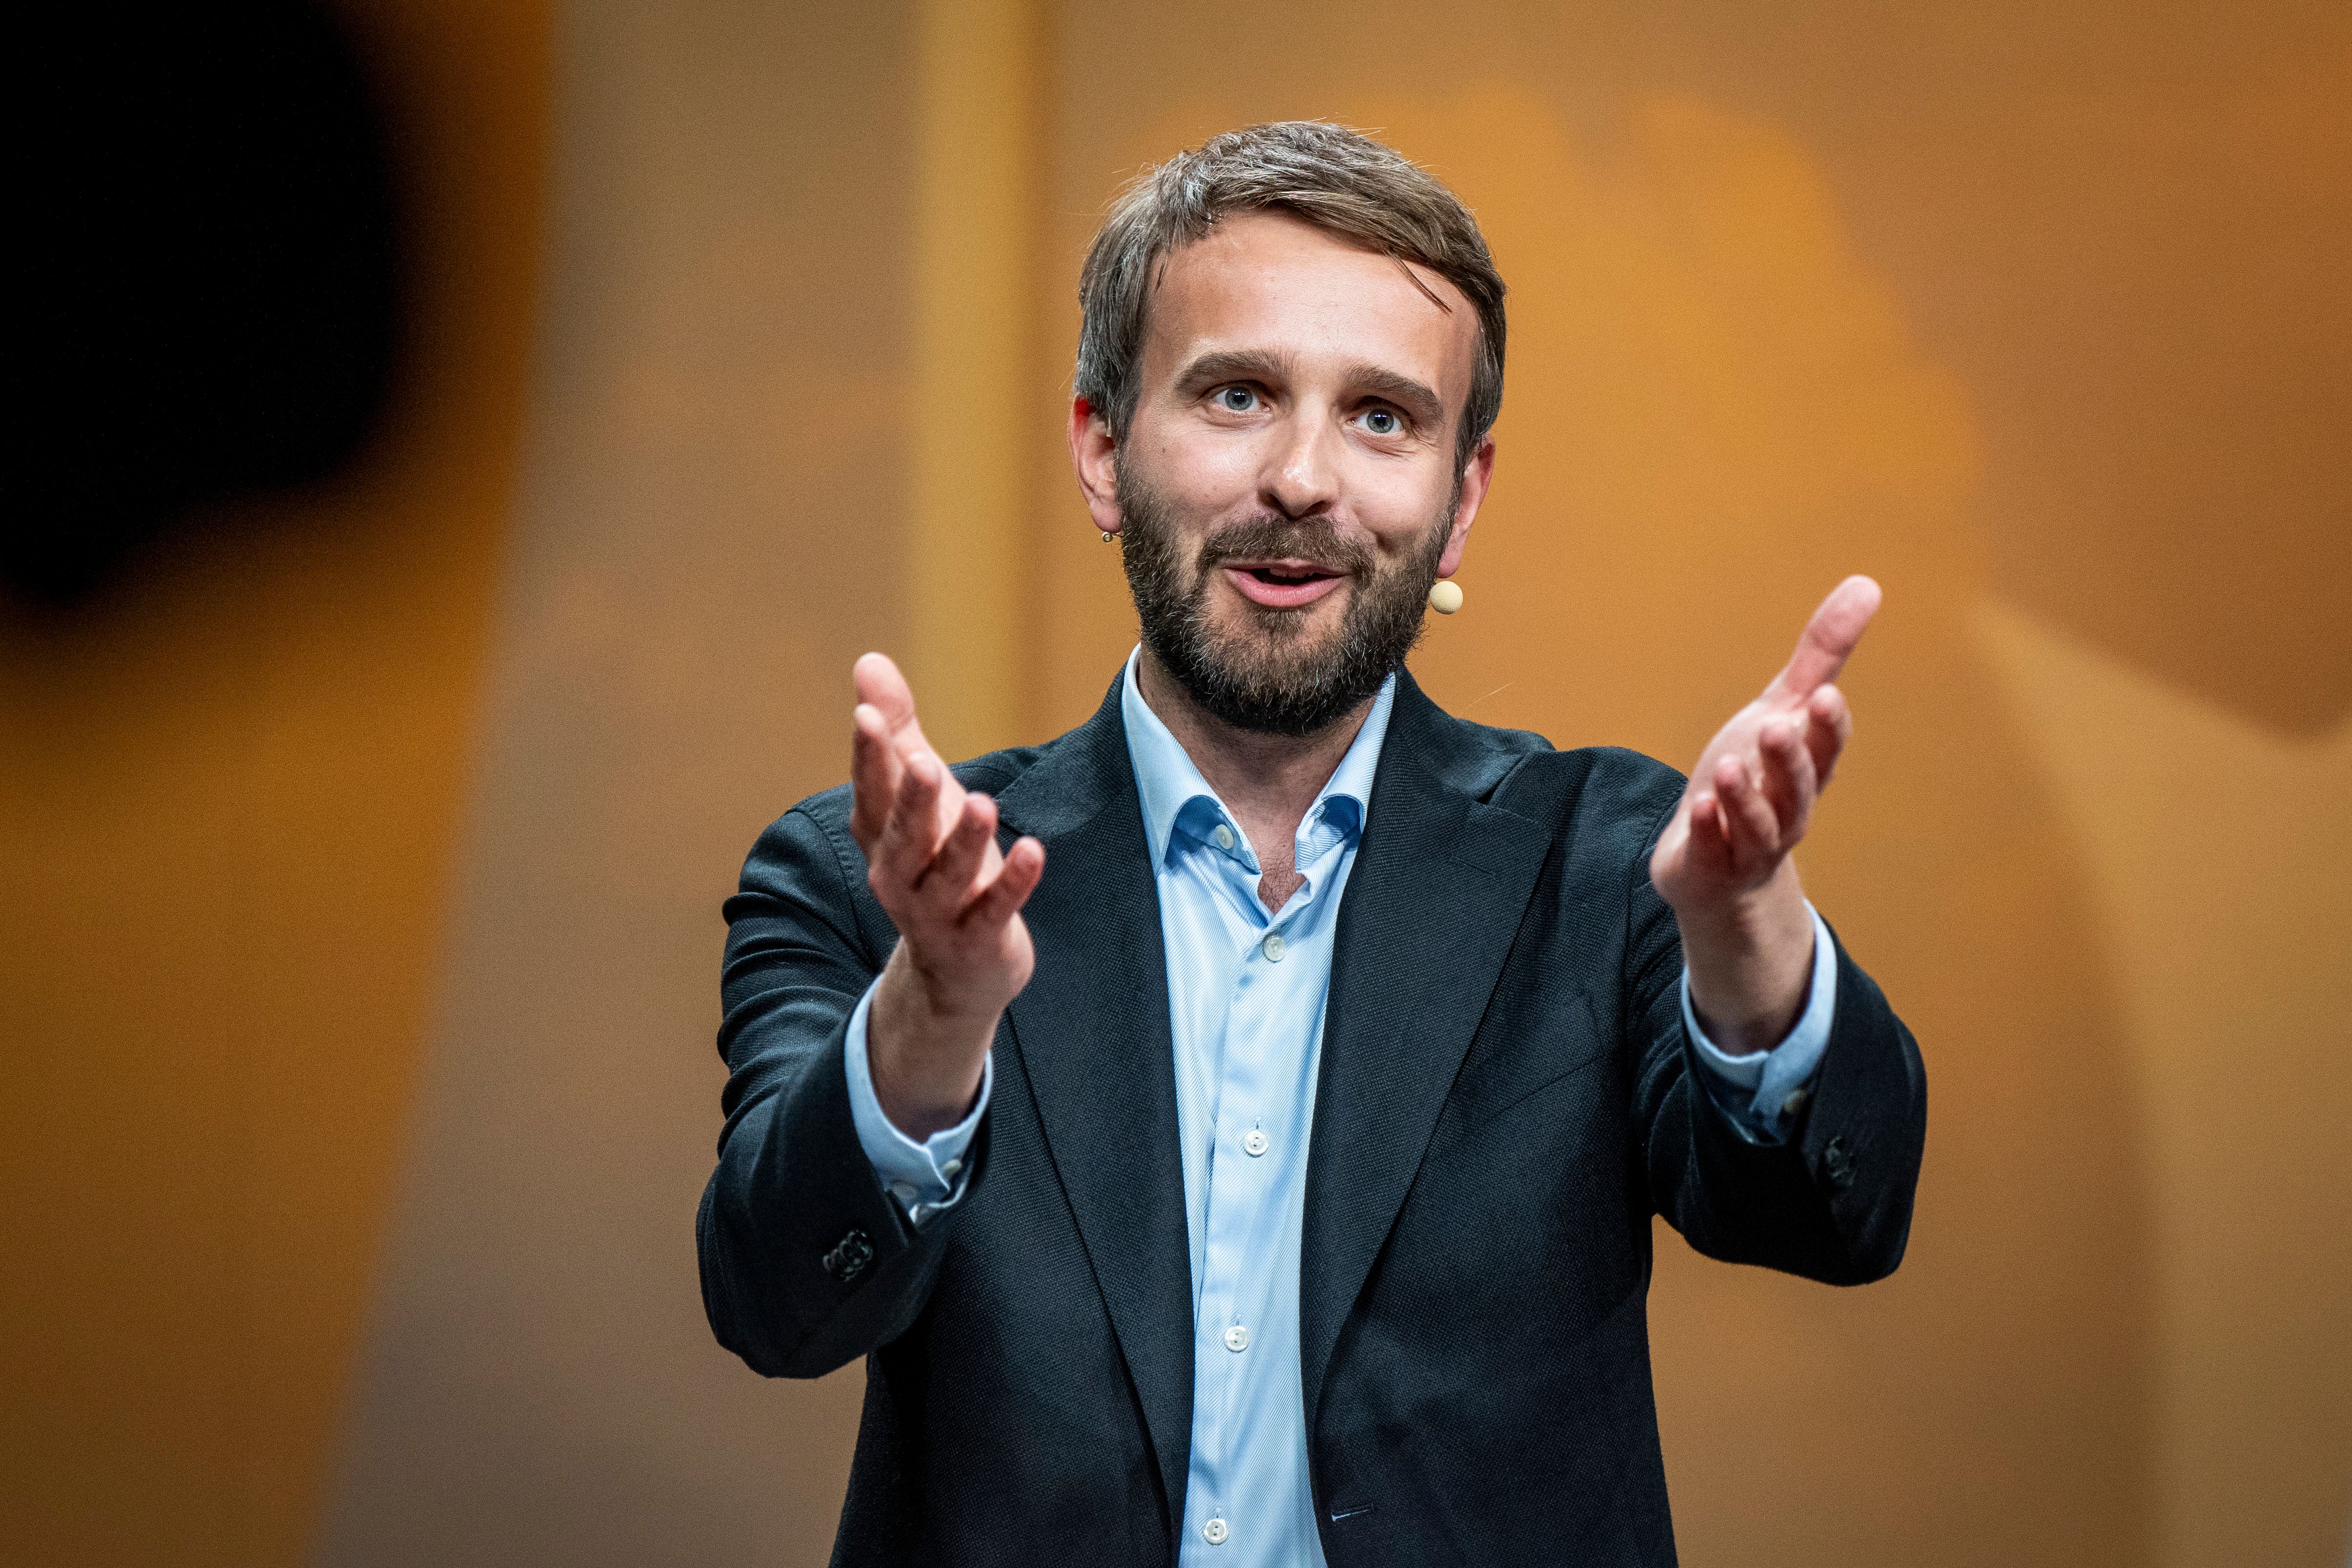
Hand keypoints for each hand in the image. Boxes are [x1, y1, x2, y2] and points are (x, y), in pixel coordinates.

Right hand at [848, 653, 1045, 1137]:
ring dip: (965, 842)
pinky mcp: (980, 938)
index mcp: (882, 838)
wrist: (958, 970)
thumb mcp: (918, 799)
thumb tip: (868, 662)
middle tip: (925, 762)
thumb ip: (898, 734)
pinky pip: (996, 910)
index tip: (867, 714)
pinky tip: (1033, 851)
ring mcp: (938, 912)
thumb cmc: (937, 864)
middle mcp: (899, 876)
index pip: (871, 793)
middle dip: (913, 802)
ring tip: (984, 805)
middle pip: (903, 837)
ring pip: (947, 876)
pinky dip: (1013, 883)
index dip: (869, 757)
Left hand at [1648, 576, 1879, 1050]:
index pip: (1826, 747)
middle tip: (1775, 728)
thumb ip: (1820, 655)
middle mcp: (1786, 809)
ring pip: (1757, 824)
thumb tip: (1867, 584)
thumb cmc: (1754, 777)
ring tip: (1728, 769)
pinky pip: (1713, 853)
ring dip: (1744, 797)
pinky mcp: (1712, 869)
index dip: (1827, 726)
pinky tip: (1699, 808)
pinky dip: (1709, 832)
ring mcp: (1750, 844)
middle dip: (1789, 760)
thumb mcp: (1780, 709)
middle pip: (1796, 787)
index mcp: (1804, 768)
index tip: (1824, 696)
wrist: (1716, 865)